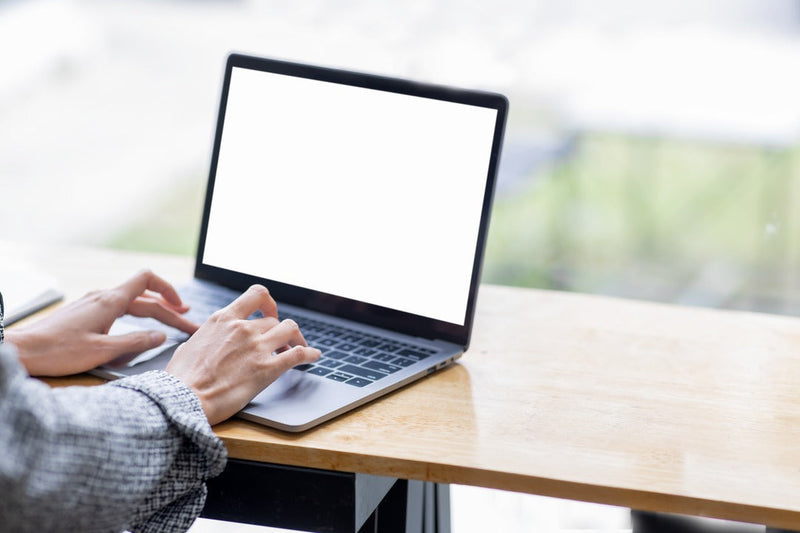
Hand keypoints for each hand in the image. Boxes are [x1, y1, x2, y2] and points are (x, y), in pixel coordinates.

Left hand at [6, 270, 198, 376]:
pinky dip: (137, 314)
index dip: (169, 291)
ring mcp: (92, 304)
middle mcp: (102, 297)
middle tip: (187, 325)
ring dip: (154, 310)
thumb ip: (136, 342)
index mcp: (110, 301)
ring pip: (132, 302)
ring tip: (170, 320)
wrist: (22, 350)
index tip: (182, 308)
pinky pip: (118, 308)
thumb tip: (161, 336)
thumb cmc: (58, 352)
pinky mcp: (84, 314)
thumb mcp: (103, 351)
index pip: (147, 280)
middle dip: (169, 310)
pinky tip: (138, 325)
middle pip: (144, 297)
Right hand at [166, 284, 320, 424]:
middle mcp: (243, 328)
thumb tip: (208, 340)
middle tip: (282, 342)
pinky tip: (314, 356)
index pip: (256, 295)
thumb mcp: (190, 345)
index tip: (270, 312)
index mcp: (223, 319)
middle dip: (279, 330)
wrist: (183, 400)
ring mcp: (257, 347)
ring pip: (290, 329)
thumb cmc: (181, 378)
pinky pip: (298, 354)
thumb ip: (207, 337)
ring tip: (298, 347)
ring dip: (296, 338)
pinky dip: (309, 354)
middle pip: (274, 320)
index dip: (268, 302)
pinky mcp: (267, 369)